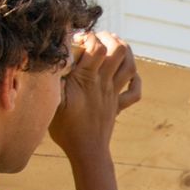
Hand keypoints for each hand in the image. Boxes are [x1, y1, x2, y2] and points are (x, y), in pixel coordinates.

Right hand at [50, 31, 142, 160]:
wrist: (86, 152)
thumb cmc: (65, 128)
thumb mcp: (53, 101)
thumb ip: (54, 79)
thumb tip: (54, 58)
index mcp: (87, 79)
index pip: (96, 47)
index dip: (89, 37)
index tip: (78, 38)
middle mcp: (104, 83)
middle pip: (119, 50)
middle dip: (110, 37)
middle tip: (98, 37)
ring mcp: (114, 94)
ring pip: (130, 66)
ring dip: (126, 51)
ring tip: (114, 45)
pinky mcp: (118, 106)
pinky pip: (135, 91)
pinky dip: (135, 79)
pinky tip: (129, 73)